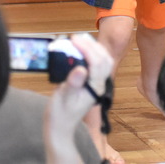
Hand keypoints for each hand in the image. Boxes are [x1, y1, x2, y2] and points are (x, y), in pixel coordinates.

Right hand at [45, 34, 114, 162]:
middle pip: (104, 60)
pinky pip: (97, 65)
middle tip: (76, 37)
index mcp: (94, 88)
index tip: (74, 39)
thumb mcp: (63, 99)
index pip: (96, 63)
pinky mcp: (92, 83)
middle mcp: (99, 85)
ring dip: (94, 48)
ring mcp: (97, 84)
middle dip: (92, 45)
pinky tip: (81, 49)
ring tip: (80, 39)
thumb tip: (80, 69)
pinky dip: (92, 54)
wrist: (61, 128)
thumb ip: (72, 84)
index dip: (87, 49)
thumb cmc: (60, 115)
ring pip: (104, 61)